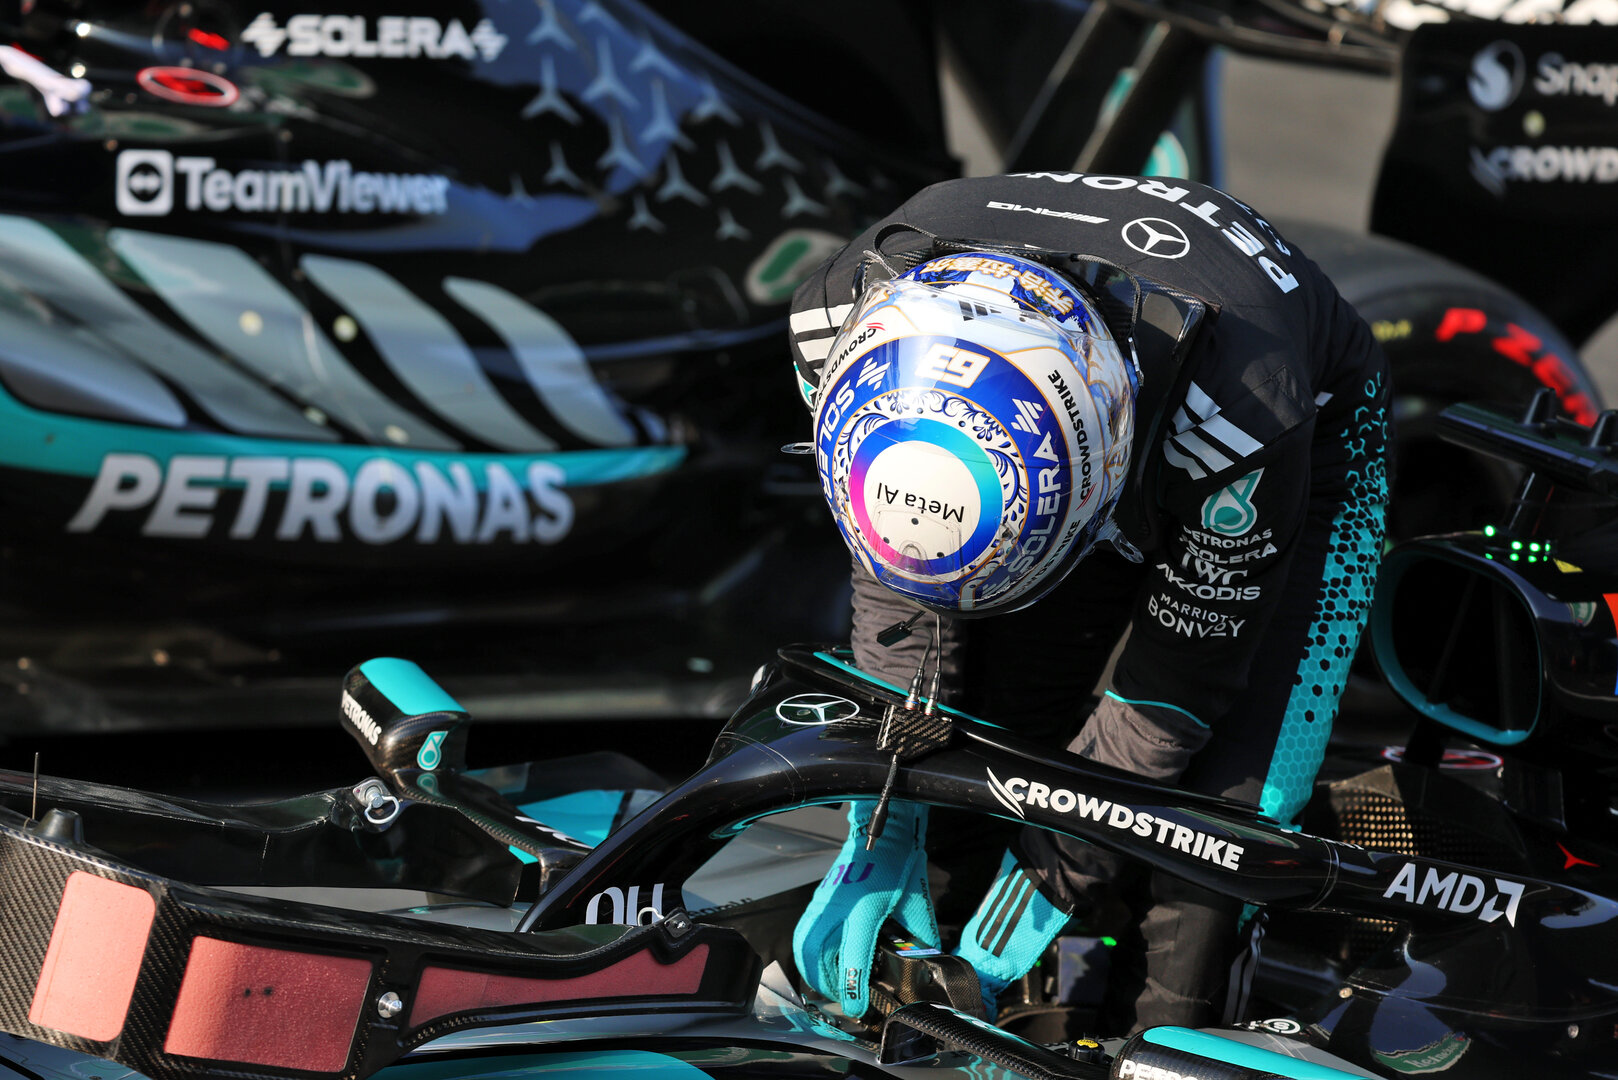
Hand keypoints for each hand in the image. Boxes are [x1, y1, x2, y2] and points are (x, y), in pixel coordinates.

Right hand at [792, 799, 936, 1017]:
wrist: (881, 830)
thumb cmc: (900, 863)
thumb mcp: (917, 902)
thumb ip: (921, 937)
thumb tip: (929, 963)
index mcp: (865, 909)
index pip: (853, 957)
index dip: (853, 989)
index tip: (858, 1008)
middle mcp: (837, 907)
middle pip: (816, 958)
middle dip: (828, 986)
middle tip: (846, 999)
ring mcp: (823, 902)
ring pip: (804, 948)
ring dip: (815, 973)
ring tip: (834, 986)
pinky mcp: (818, 899)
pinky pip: (804, 934)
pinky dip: (809, 956)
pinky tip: (824, 963)